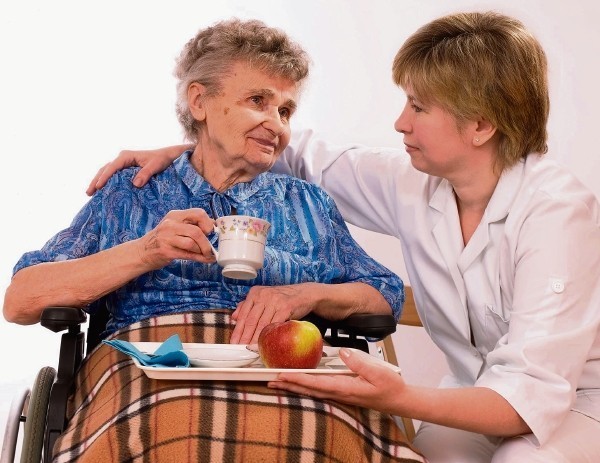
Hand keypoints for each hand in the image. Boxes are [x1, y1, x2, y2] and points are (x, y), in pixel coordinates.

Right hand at [86, 144, 190, 195]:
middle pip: (105, 169)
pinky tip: (102, 190)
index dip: (104, 177)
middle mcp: (122, 158)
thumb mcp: (155, 166)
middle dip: (96, 180)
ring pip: (107, 171)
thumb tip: (135, 184)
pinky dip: (106, 181)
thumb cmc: (162, 159)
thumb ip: (145, 174)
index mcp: (126, 156)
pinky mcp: (126, 168)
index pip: (112, 167)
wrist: (168, 156)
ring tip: (90, 193)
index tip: (98, 186)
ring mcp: (123, 163)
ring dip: (98, 181)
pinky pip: (113, 175)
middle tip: (88, 192)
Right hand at [137, 208, 215, 269]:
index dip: (208, 223)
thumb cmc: (162, 239)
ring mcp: (167, 238)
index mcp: (175, 215)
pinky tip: (205, 259)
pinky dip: (200, 258)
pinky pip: (188, 254)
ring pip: (192, 243)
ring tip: (206, 255)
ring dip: (203, 251)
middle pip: (196, 231)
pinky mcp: (167, 251)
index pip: (198, 213)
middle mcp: (170, 224)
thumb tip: (214, 224)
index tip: (210, 232)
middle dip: (207, 242)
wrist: (142, 252)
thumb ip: (192, 224)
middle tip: (210, 248)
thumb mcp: (175, 226)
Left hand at [230, 284, 315, 343]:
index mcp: (255, 293)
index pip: (243, 314)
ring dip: (255, 338)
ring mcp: (275, 301)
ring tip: (250, 349)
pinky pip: (275, 324)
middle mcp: (263, 295)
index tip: (233, 342)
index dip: (237, 330)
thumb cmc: (281, 298)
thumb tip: (234, 318)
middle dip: (244, 337)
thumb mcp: (263, 298)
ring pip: (262, 324)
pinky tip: (265, 343)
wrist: (304, 294)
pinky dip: (269, 335)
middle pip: (251, 320)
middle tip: (239, 349)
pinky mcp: (286, 307)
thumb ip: (248, 306)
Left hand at [268, 347, 405, 413]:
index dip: (297, 379)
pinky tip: (298, 383)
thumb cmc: (389, 386)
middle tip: (269, 381)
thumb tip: (342, 353)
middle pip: (308, 390)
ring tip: (276, 383)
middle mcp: (338, 393)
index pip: (315, 383)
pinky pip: (318, 390)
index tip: (281, 375)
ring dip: (293, 387)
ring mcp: (339, 394)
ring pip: (311, 391)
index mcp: (345, 388)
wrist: (398, 400)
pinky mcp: (341, 392)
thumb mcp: (378, 372)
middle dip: (288, 386)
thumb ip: (359, 363)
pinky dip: (304, 387)